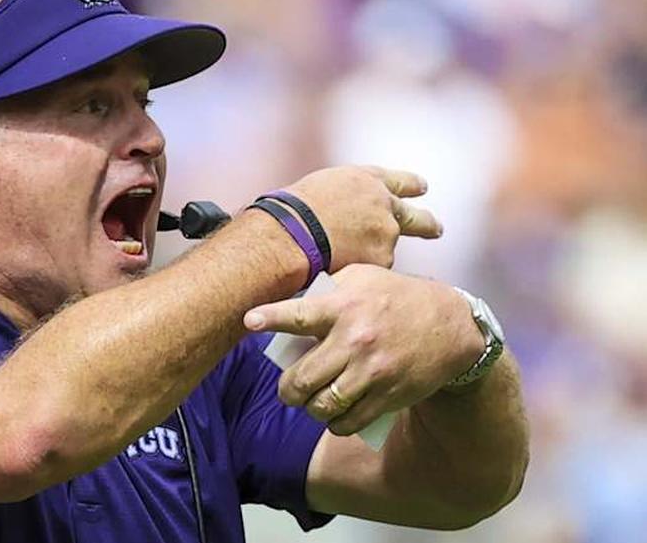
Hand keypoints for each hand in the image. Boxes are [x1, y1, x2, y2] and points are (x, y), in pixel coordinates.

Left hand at [242, 264, 483, 435]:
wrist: (452, 326)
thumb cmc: (397, 297)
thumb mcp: (363, 278)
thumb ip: (327, 290)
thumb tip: (289, 304)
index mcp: (344, 307)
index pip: (299, 315)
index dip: (271, 318)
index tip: (249, 321)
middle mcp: (354, 341)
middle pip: (301, 379)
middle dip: (287, 390)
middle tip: (288, 390)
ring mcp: (371, 372)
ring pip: (321, 406)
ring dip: (309, 408)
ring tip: (310, 401)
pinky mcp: (388, 396)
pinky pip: (348, 422)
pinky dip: (335, 423)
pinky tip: (334, 415)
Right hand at [282, 166, 441, 270]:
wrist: (291, 234)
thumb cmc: (292, 211)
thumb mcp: (321, 191)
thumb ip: (345, 200)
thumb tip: (344, 215)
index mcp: (367, 181)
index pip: (398, 180)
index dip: (411, 185)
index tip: (422, 188)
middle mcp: (384, 204)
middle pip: (416, 217)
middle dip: (427, 225)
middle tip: (436, 229)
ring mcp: (386, 233)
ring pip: (384, 250)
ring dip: (372, 257)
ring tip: (339, 261)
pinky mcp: (381, 259)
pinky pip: (373, 270)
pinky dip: (361, 273)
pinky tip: (335, 270)